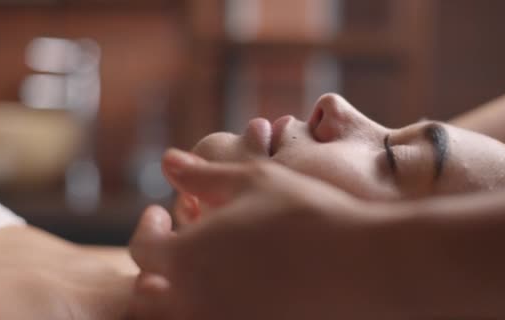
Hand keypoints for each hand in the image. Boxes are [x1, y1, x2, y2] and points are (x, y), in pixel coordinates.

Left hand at [128, 150, 391, 319]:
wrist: (362, 265)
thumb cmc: (307, 214)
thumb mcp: (252, 180)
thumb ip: (202, 175)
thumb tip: (167, 161)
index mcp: (187, 260)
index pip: (142, 250)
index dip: (148, 229)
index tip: (162, 214)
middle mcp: (195, 302)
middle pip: (148, 298)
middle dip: (154, 270)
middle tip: (178, 247)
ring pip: (176, 316)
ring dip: (177, 294)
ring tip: (203, 270)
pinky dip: (212, 307)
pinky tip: (237, 286)